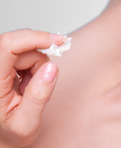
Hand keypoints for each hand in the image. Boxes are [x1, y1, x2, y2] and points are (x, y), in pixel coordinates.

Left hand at [0, 29, 64, 146]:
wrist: (0, 138)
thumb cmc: (9, 134)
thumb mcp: (26, 123)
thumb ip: (38, 96)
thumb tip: (52, 67)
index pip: (8, 45)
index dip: (35, 38)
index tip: (58, 42)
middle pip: (20, 45)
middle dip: (38, 60)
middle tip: (40, 83)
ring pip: (25, 49)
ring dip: (35, 66)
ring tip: (29, 88)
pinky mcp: (2, 64)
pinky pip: (23, 53)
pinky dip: (31, 66)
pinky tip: (26, 82)